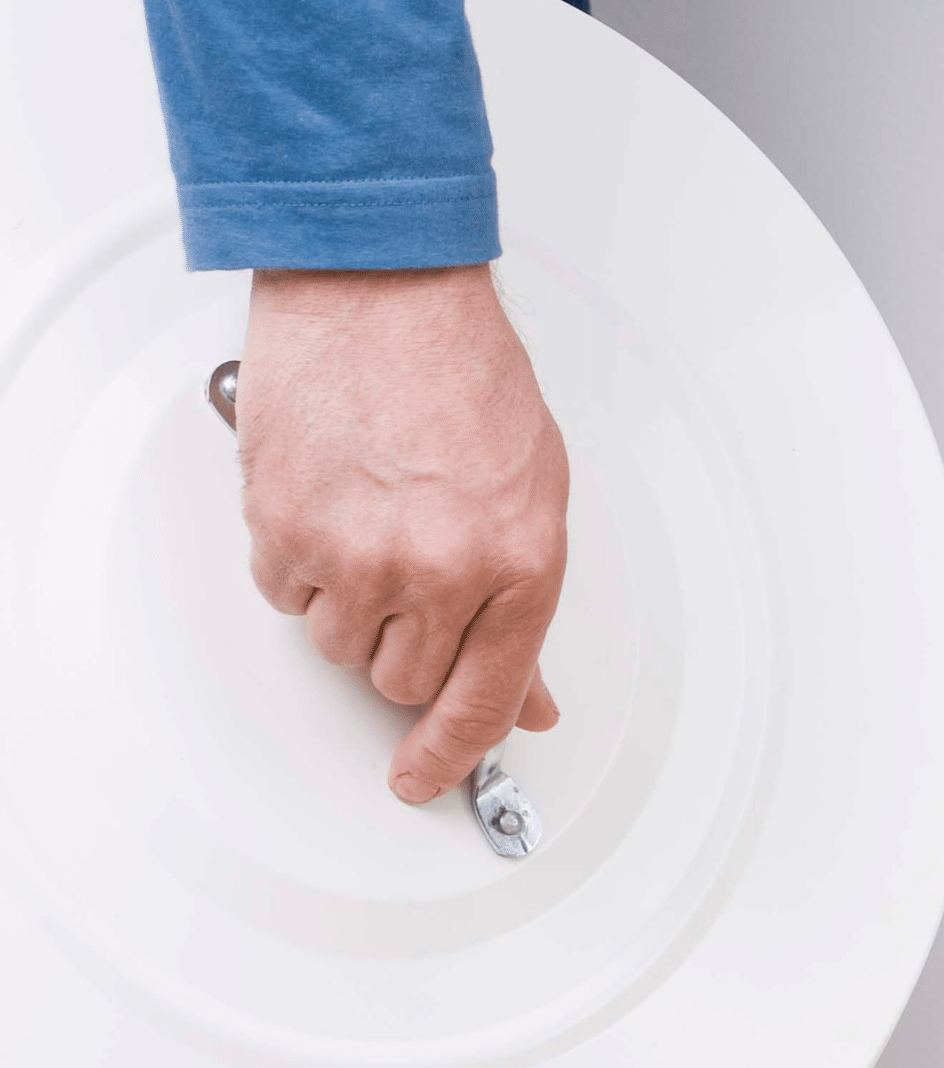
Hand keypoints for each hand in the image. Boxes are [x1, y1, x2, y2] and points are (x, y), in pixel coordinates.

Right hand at [234, 263, 567, 804]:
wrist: (383, 288)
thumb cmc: (466, 374)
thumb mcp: (535, 495)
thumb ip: (524, 606)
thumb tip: (527, 697)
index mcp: (520, 564)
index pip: (485, 702)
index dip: (452, 756)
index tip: (428, 779)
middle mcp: (440, 569)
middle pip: (403, 681)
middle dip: (407, 645)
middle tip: (411, 578)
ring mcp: (357, 553)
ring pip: (341, 644)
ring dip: (353, 604)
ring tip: (375, 522)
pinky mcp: (284, 528)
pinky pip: (286, 593)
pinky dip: (302, 562)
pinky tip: (332, 503)